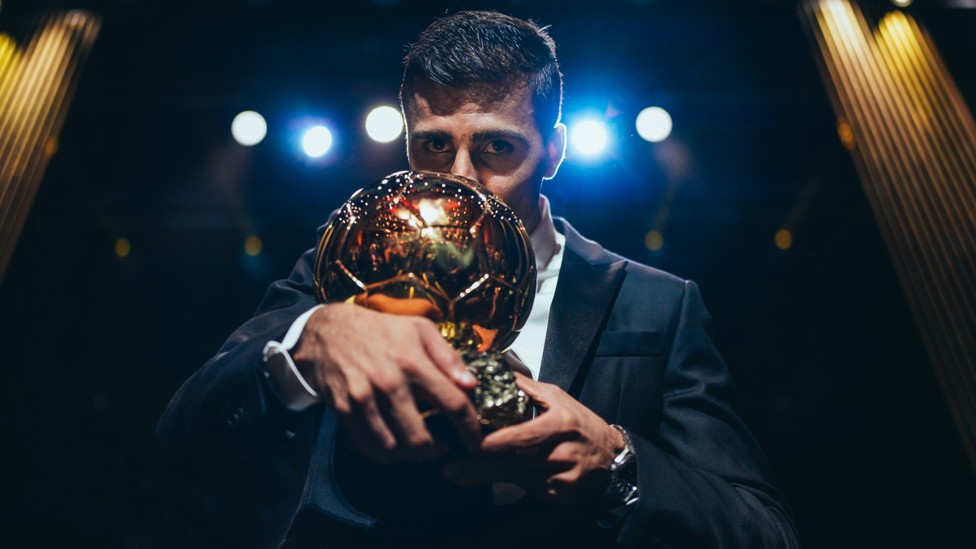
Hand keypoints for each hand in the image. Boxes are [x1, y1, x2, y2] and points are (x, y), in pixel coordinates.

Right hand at [291, 303, 481, 462]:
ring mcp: (363, 399)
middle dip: (436, 449)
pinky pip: (369, 447)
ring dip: (410, 455)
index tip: (475, 440)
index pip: (453, 404)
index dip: (470, 428)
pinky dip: (386, 453)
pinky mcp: (344, 411)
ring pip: (393, 449)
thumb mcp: (420, 329)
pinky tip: (396, 443)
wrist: (329, 331)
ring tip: (419, 446)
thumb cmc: (382, 330)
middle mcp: (388, 383)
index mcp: (413, 361)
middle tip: (443, 445)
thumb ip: (449, 356)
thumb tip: (471, 385)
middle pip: (420, 438)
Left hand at [444, 374, 624, 502]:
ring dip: (485, 477)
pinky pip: (529, 488)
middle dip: (481, 466)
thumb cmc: (579, 422)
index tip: (473, 443)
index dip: (499, 442)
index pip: (526, 435)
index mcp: (562, 424)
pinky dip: (507, 484)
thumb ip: (525, 388)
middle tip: (451, 469)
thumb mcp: (557, 397)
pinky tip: (485, 482)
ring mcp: (564, 476)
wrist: (610, 454)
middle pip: (517, 461)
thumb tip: (494, 372)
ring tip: (457, 475)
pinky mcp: (562, 493)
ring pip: (518, 478)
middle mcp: (563, 452)